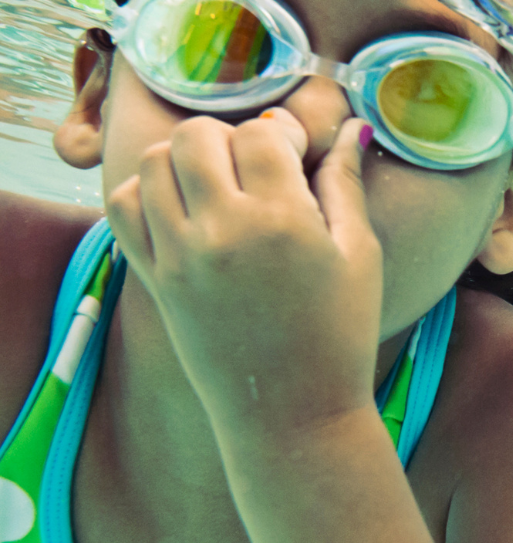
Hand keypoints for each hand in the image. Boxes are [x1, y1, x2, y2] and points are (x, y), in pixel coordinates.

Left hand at [107, 110, 381, 442]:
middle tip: (253, 165)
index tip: (295, 154)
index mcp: (283, 222)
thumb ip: (346, 183)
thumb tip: (352, 127)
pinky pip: (122, 208)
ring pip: (151, 162)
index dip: (280, 135)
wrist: (293, 416)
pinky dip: (144, 191)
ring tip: (217, 183)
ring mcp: (179, 257)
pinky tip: (182, 207)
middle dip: (226, 136)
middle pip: (196, 135)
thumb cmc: (342, 334)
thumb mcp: (360, 255)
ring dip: (184, 159)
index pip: (259, 135)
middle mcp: (222, 233)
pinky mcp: (155, 280)